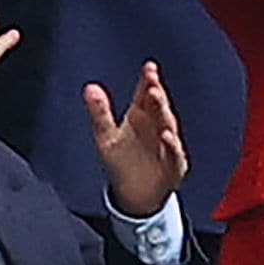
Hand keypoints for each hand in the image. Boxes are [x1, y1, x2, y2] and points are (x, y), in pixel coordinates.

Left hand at [85, 62, 187, 217]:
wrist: (135, 196)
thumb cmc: (122, 162)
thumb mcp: (106, 136)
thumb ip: (99, 112)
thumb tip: (90, 87)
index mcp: (140, 116)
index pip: (145, 94)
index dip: (148, 80)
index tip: (149, 68)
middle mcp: (155, 126)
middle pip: (157, 106)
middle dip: (155, 93)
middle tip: (151, 82)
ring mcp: (166, 145)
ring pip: (167, 125)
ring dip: (163, 112)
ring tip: (156, 98)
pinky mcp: (172, 165)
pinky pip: (174, 154)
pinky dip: (171, 145)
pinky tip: (166, 136)